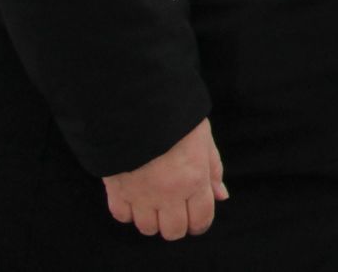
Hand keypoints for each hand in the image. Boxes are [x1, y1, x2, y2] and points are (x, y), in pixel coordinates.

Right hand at [102, 117, 227, 238]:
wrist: (137, 106)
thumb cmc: (176, 119)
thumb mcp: (204, 139)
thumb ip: (213, 170)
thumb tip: (221, 196)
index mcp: (194, 180)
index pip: (201, 219)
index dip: (200, 224)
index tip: (196, 219)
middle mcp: (168, 193)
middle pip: (173, 231)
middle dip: (177, 225)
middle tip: (175, 211)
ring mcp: (140, 194)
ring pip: (147, 228)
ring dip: (152, 220)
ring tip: (154, 202)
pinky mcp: (116, 190)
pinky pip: (122, 216)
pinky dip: (128, 211)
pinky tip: (135, 197)